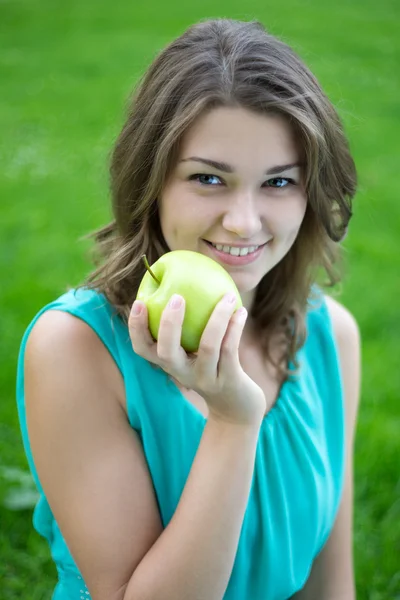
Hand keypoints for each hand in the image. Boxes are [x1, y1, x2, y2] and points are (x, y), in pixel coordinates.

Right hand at [128, 292, 265, 426]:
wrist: (236, 407)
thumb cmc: (213, 366)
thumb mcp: (196, 350)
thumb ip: (188, 325)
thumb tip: (185, 281)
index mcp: (169, 363)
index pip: (142, 348)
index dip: (136, 327)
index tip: (139, 302)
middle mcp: (182, 373)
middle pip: (166, 352)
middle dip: (168, 324)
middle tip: (177, 297)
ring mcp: (205, 379)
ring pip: (207, 345)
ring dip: (218, 317)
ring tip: (227, 295)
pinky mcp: (228, 380)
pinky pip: (230, 349)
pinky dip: (235, 327)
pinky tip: (241, 310)